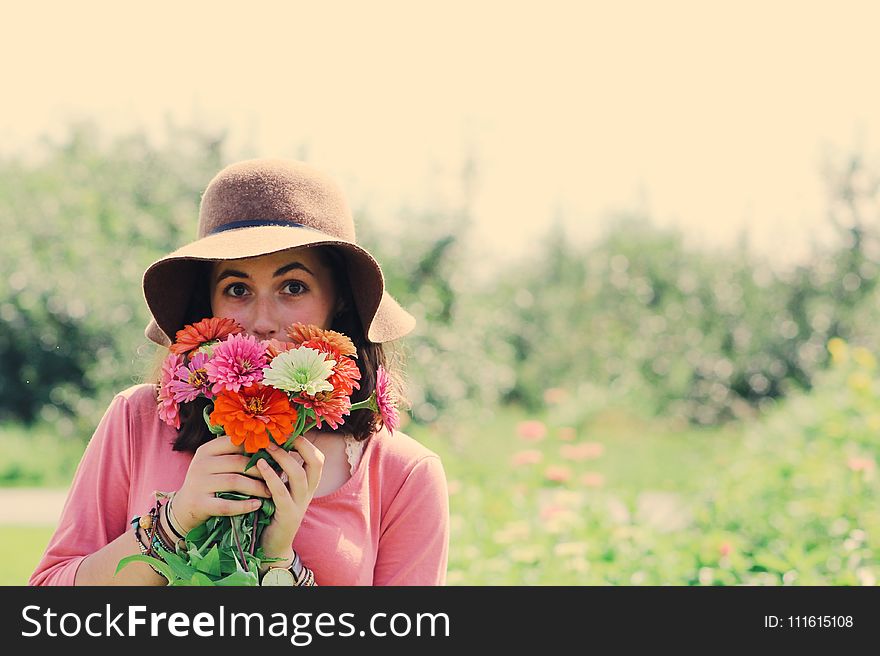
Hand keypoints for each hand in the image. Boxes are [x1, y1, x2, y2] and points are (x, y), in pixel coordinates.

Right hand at [171, 435, 270, 532]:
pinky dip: (244, 505)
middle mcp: (200, 464)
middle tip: (277, 477)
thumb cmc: (208, 481)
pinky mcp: (200, 503)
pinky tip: (257, 505)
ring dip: (256, 487)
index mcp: (206, 450)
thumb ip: (233, 453)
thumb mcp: (215, 463)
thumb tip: (267, 444)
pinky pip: (227, 504)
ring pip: (234, 482)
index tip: (272, 455)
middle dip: (260, 470)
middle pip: (238, 462)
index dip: (256, 448)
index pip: (235, 443)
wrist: (184, 507)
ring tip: (270, 492)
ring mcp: (198, 483)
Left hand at [257, 437, 323, 570]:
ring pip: (299, 475)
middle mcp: (308, 493)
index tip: (289, 431)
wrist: (272, 546)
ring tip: (267, 447)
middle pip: (316, 463)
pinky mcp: (287, 515)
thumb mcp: (280, 490)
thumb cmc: (271, 514)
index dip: (307, 443)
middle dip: (301, 446)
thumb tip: (266, 444)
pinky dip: (271, 477)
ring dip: (284, 458)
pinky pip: (282, 492)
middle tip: (282, 435)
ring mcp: (299, 504)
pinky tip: (260, 465)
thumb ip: (279, 472)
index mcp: (308, 485)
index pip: (317, 459)